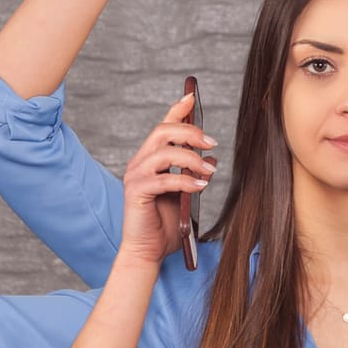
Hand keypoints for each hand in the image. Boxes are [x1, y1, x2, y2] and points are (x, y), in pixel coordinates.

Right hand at [116, 91, 217, 268]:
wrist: (148, 252)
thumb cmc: (165, 225)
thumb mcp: (186, 195)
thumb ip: (195, 175)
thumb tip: (211, 161)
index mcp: (151, 160)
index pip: (164, 127)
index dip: (177, 109)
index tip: (192, 96)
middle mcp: (140, 163)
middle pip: (162, 132)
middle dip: (190, 132)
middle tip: (212, 143)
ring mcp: (136, 177)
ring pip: (163, 152)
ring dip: (190, 158)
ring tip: (207, 171)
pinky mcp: (136, 192)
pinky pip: (163, 179)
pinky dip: (184, 180)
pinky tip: (200, 185)